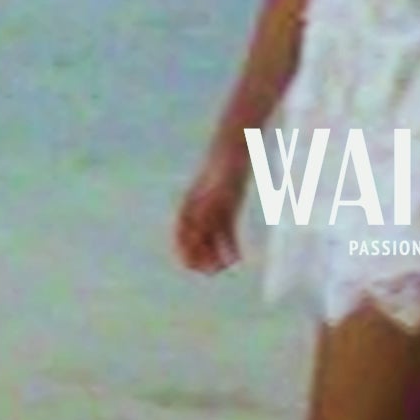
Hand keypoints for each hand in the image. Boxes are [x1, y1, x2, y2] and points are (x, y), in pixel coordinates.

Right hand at [174, 150, 248, 274]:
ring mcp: (214, 209)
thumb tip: (196, 238)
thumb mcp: (216, 194)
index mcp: (189, 206)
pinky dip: (230, 245)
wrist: (237, 148)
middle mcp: (199, 210)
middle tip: (213, 271)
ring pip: (211, 239)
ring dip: (216, 254)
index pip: (181, 236)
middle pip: (195, 241)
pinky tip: (238, 257)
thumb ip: (205, 215)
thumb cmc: (224, 170)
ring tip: (227, 266)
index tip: (195, 267)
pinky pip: (226, 232)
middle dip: (202, 258)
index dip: (185, 253)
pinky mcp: (229, 207)